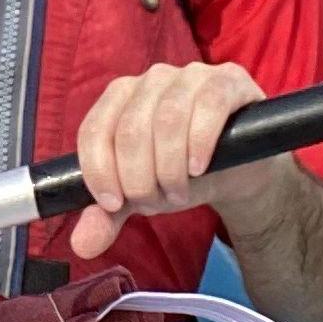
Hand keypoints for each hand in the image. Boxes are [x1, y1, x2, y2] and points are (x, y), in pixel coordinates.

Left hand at [67, 59, 288, 258]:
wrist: (240, 171)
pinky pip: (209, 105)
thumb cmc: (182, 172)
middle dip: (140, 178)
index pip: (95, 130)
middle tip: (157, 202)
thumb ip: (109, 215)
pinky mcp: (229, 81)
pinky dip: (199, 143)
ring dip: (171, 168)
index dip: (98, 171)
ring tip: (180, 193)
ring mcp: (191, 75)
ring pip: (168, 119)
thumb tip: (82, 246)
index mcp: (120, 96)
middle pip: (131, 130)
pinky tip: (199, 168)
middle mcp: (152, 79)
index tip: (113, 204)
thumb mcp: (142, 195)